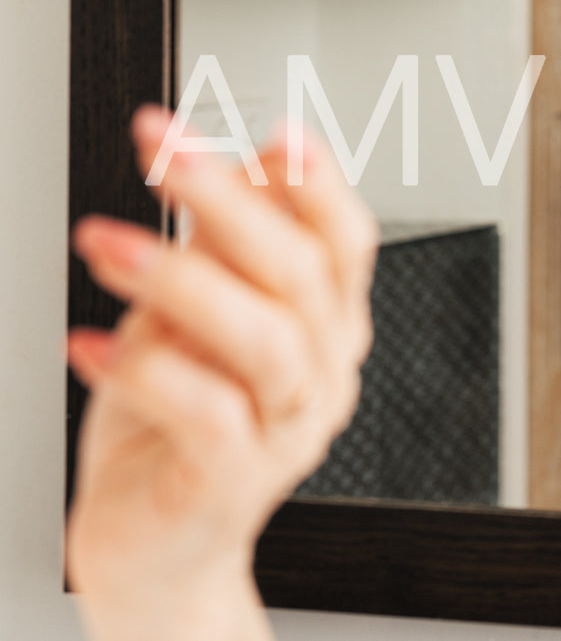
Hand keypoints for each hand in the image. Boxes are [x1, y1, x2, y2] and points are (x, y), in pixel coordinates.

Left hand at [65, 108, 377, 640]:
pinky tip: (91, 345)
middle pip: (302, 274)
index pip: (347, 243)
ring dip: (182, 279)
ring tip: (105, 244)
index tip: (272, 134)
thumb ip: (221, 249)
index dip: (319, 185)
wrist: (156, 549)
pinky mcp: (235, 482)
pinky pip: (204, 413)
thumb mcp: (194, 318)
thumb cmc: (172, 430)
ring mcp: (286, 430)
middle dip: (230, 202)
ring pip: (266, 339)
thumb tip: (234, 163)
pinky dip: (143, 370)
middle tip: (164, 153)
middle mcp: (320, 373)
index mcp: (324, 326)